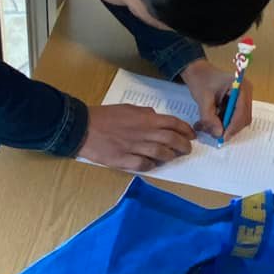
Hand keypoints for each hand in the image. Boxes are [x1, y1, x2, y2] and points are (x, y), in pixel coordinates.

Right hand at [79, 102, 195, 172]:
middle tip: (187, 150)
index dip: (186, 130)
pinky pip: (144, 165)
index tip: (191, 136)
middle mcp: (144, 132)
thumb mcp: (127, 108)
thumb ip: (143, 113)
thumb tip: (155, 116)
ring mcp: (134, 147)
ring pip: (161, 154)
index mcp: (145, 118)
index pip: (173, 123)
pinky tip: (152, 164)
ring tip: (172, 157)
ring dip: (170, 156)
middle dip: (184, 146)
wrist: (82, 127)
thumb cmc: (104, 116)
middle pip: (172, 140)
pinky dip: (151, 165)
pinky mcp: (124, 160)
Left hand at [181, 58, 252, 140]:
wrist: (197, 71)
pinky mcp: (237, 102)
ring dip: (224, 126)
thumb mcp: (203, 99)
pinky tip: (210, 122)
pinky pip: (233, 117)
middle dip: (229, 128)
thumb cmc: (200, 80)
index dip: (233, 126)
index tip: (223, 137)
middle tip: (214, 134)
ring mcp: (243, 97)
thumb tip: (219, 134)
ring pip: (238, 120)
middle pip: (243, 118)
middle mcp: (246, 92)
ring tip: (207, 126)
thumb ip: (209, 117)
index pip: (242, 111)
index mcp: (241, 86)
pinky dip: (222, 122)